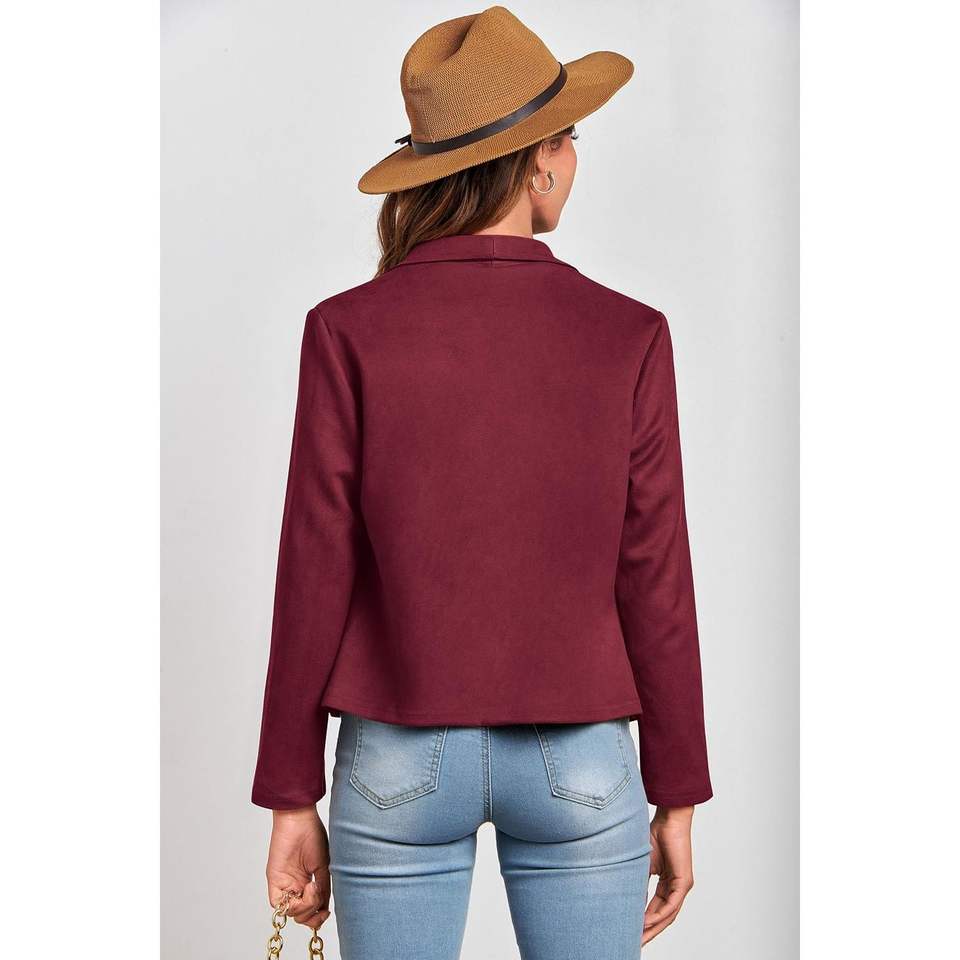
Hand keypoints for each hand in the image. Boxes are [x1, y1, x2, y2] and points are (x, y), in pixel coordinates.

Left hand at [266, 805, 330, 929]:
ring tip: (312, 887)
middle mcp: (295, 886)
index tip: (325, 913)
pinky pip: (278, 903)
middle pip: (300, 915)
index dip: (317, 917)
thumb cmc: (313, 835)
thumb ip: (323, 889)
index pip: (311, 909)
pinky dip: (291, 904)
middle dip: (311, 914)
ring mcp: (284, 884)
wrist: (299, 819)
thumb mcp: (324, 866)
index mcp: (307, 882)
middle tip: (318, 898)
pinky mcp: (274, 880)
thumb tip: (323, 909)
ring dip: (304, 907)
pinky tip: (304, 889)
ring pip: (290, 912)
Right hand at [643, 805, 694, 943]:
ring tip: (639, 938)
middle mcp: (676, 888)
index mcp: (667, 884)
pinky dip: (659, 914)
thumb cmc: (655, 835)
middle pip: (662, 917)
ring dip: (653, 927)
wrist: (669, 819)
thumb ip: (638, 883)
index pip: (655, 909)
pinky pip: (672, 904)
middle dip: (648, 931)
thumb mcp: (642, 864)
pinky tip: (647, 921)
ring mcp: (682, 886)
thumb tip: (625, 899)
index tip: (631, 931)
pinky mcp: (685, 882)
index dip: (643, 922)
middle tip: (635, 943)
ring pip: (668, 914)